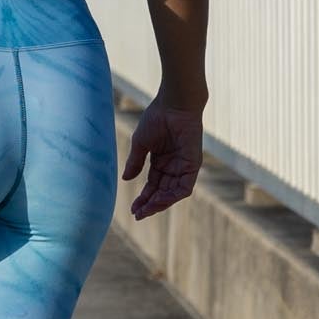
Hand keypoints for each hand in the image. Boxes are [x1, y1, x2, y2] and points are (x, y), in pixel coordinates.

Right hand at [120, 96, 204, 219]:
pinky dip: (172, 196)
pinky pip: (184, 187)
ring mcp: (183, 166)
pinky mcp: (193, 164)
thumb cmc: (157, 118)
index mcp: (161, 161)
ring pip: (173, 193)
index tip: (133, 208)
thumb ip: (135, 162)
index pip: (152, 186)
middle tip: (138, 214)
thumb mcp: (141, 144)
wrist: (173, 104)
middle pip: (162, 192)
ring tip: (146, 210)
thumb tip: (125, 179)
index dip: (143, 198)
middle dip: (150, 204)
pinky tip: (159, 200)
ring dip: (160, 203)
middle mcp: (173, 167)